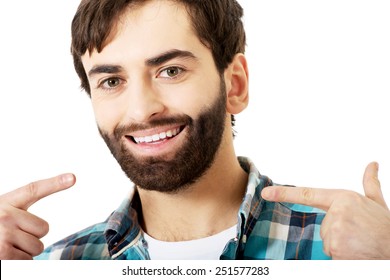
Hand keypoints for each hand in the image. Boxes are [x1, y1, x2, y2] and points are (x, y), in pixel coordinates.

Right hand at [0, 174, 74, 259]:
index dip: (55, 183)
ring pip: (37, 247)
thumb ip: (19, 213)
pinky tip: (4, 257)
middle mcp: (4, 217)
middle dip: (31, 236)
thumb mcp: (0, 213)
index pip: (33, 189)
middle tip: (11, 237)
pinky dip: (19, 264)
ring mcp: (3, 236)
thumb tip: (61, 191)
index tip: (73, 178)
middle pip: (43, 229)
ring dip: (25, 251)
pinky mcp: (3, 256)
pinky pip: (28, 261)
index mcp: (5, 203)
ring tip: (5, 247)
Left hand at [261, 162, 389, 258]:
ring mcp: (335, 232)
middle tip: (357, 233)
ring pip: (327, 242)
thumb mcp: (376, 203)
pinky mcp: (336, 249)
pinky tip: (357, 252)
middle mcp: (336, 213)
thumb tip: (372, 164)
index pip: (307, 194)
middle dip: (337, 232)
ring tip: (359, 242)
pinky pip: (331, 255)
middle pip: (323, 227)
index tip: (265, 193)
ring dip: (341, 245)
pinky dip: (342, 256)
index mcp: (343, 198)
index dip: (283, 194)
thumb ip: (370, 183)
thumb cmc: (385, 227)